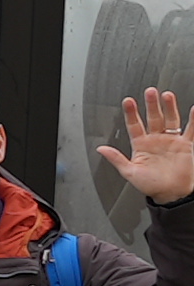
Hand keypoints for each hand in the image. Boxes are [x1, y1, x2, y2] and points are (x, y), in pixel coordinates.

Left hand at [98, 88, 193, 205]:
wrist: (171, 193)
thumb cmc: (151, 185)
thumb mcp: (130, 172)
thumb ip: (116, 159)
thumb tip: (101, 149)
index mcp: (141, 145)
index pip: (134, 125)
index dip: (131, 113)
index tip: (128, 101)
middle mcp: (156, 140)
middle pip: (153, 118)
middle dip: (151, 105)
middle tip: (150, 91)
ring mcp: (171, 140)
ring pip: (170, 119)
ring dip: (169, 107)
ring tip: (167, 95)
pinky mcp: (185, 145)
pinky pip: (190, 130)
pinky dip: (193, 120)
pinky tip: (193, 109)